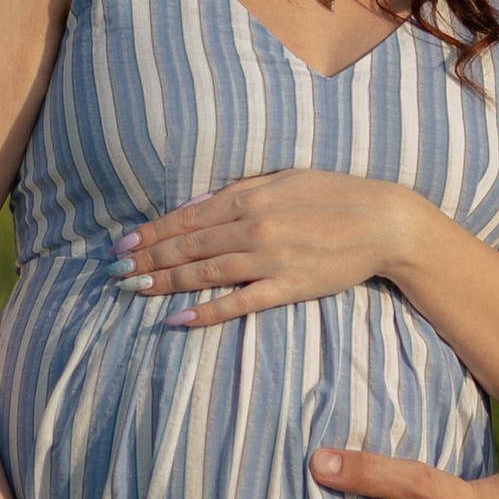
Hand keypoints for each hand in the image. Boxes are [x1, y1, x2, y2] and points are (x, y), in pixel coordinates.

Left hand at [113, 170, 427, 325]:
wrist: (384, 222)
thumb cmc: (335, 195)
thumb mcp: (285, 178)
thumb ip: (240, 190)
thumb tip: (199, 202)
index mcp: (250, 198)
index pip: (188, 217)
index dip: (152, 232)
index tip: (123, 243)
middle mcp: (253, 228)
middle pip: (187, 246)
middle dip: (146, 259)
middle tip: (114, 271)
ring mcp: (268, 260)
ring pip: (203, 273)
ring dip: (163, 282)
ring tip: (132, 290)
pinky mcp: (287, 287)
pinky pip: (237, 303)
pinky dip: (205, 311)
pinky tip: (176, 319)